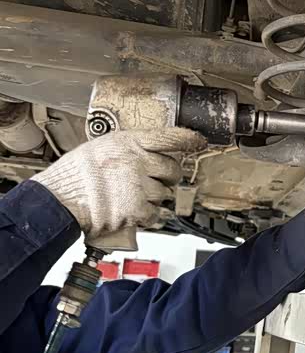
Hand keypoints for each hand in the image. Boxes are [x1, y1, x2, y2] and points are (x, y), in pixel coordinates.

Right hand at [31, 128, 205, 237]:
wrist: (58, 199)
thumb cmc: (76, 174)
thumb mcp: (103, 147)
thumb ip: (130, 149)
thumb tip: (152, 153)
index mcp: (129, 142)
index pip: (168, 137)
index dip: (187, 139)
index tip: (198, 141)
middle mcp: (138, 161)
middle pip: (173, 168)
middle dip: (168, 176)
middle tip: (155, 180)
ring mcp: (139, 186)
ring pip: (165, 193)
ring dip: (155, 197)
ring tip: (132, 196)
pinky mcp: (137, 209)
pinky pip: (156, 213)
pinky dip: (149, 215)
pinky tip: (134, 210)